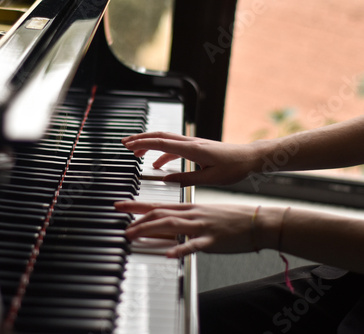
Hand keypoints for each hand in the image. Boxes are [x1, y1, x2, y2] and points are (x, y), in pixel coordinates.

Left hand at [115, 201, 266, 257]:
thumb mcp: (205, 213)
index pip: (158, 204)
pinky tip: (169, 253)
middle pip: (160, 213)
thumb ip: (185, 218)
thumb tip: (166, 224)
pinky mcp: (213, 240)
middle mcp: (193, 214)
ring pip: (171, 225)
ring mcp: (202, 226)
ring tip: (133, 235)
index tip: (121, 206)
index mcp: (190, 208)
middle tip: (121, 225)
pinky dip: (181, 248)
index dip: (137, 206)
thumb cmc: (232, 218)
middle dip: (137, 219)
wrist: (258, 220)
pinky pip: (194, 244)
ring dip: (149, 230)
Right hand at [122, 132, 260, 185]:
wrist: (250, 158)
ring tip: (136, 152)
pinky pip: (174, 147)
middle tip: (125, 143)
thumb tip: (166, 180)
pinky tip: (158, 165)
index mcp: (192, 149)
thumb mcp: (210, 178)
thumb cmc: (234, 167)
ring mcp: (193, 143)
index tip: (129, 145)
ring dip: (149, 144)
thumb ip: (186, 179)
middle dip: (140, 139)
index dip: (143, 143)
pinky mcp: (196, 147)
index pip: (161, 142)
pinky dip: (161, 153)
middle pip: (160, 136)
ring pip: (165, 139)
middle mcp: (191, 142)